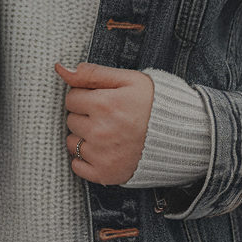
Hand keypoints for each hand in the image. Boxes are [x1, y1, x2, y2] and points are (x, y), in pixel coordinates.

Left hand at [56, 61, 154, 184]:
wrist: (181, 134)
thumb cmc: (154, 103)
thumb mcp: (127, 79)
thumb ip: (91, 73)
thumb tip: (60, 69)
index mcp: (104, 104)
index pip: (71, 98)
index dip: (86, 96)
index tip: (102, 100)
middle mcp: (100, 131)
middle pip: (71, 120)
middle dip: (85, 116)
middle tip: (108, 116)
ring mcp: (103, 155)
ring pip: (72, 143)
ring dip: (84, 137)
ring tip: (108, 133)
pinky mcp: (107, 173)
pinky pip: (77, 166)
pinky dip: (86, 160)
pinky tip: (104, 150)